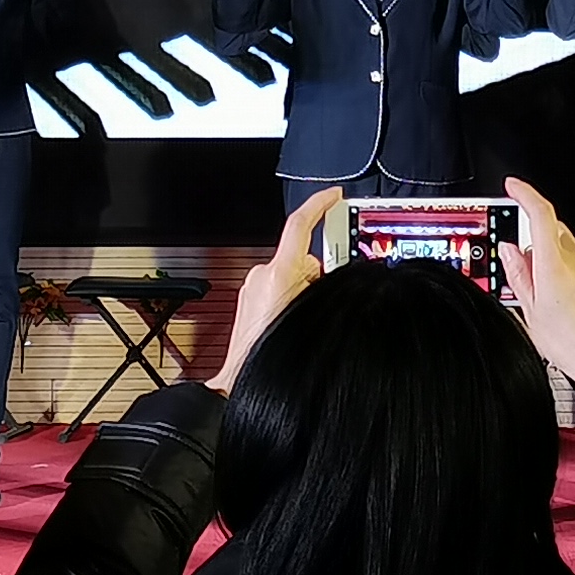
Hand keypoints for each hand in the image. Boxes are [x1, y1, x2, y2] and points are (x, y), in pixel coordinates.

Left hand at [214, 187, 346, 393]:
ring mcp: (254, 287)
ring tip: (303, 320)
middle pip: (303, 256)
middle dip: (318, 273)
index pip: (299, 225)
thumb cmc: (268, 352)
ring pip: (292, 275)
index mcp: (278, 272)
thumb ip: (322, 286)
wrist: (240, 378)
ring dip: (304, 291)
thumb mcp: (312, 314)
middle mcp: (262, 274)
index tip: (334, 196)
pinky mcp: (251, 300)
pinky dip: (290, 299)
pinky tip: (291, 324)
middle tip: (324, 298)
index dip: (319, 205)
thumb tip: (329, 275)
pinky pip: (279, 288)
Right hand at [494, 179, 574, 390]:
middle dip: (532, 237)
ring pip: (565, 248)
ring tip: (541, 293)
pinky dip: (565, 271)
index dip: (524, 193)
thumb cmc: (571, 343)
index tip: (513, 187)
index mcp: (554, 263)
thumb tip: (509, 251)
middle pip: (552, 230)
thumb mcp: (530, 311)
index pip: (540, 212)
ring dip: (549, 258)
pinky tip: (560, 299)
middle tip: (520, 263)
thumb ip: (518, 274)